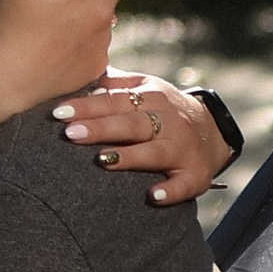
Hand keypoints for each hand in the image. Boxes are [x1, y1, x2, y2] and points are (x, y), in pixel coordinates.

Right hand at [0, 0, 130, 105]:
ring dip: (97, 0)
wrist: (4, 84)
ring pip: (110, 8)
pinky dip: (89, 31)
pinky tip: (63, 36)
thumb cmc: (5, 30)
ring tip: (67, 3)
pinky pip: (101, 39)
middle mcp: (102, 13)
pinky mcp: (96, 63)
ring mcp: (102, 41)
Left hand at [50, 73, 237, 207]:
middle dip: (101, 128)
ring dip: (129, 157)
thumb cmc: (162, 110)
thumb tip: (76, 76)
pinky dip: (171, 190)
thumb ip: (113, 85)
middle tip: (70, 133)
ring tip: (102, 160)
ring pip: (154, 152)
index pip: (115, 101)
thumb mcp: (144, 88)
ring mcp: (182, 148)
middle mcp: (167, 121)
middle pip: (131, 124)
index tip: (58, 112)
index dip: (87, 106)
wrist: (214, 130)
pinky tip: (154, 196)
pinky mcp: (196, 174)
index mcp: (151, 97)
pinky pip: (184, 184)